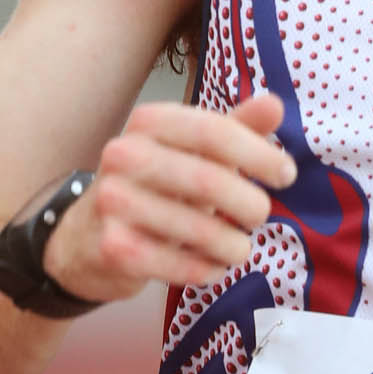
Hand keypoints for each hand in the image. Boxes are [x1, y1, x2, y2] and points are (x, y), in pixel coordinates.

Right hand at [43, 95, 294, 299]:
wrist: (86, 238)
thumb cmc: (156, 186)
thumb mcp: (193, 151)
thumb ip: (235, 129)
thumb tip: (274, 104)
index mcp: (149, 122)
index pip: (214, 131)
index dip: (258, 154)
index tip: (286, 175)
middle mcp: (123, 155)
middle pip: (208, 180)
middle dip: (249, 204)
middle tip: (261, 216)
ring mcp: (112, 202)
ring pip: (197, 228)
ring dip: (232, 244)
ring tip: (240, 247)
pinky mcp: (112, 247)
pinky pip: (178, 264)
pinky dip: (206, 269)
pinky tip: (214, 267)